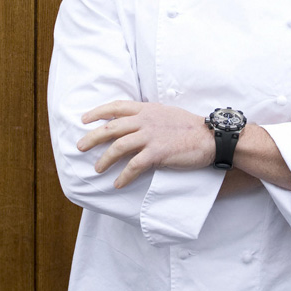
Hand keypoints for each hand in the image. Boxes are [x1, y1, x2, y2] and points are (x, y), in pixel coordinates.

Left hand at [79, 100, 212, 188]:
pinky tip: (117, 184)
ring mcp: (151, 136)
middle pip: (111, 127)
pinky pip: (134, 166)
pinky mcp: (158, 153)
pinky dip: (123, 176)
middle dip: (92, 137)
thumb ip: (149, 116)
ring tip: (96, 169)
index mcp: (147, 109)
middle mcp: (146, 120)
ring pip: (118, 147)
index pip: (116, 107)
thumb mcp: (167, 113)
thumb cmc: (191, 127)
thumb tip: (135, 122)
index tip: (84, 119)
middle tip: (79, 147)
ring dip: (105, 159)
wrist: (211, 137)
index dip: (97, 112)